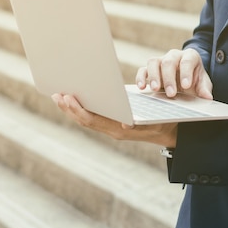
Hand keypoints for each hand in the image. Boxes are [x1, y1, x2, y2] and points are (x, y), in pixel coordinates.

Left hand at [51, 93, 177, 147]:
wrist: (171, 133)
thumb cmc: (164, 123)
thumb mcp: (155, 121)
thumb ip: (140, 124)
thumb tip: (126, 125)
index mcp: (119, 130)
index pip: (92, 120)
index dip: (78, 109)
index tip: (68, 98)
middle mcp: (112, 130)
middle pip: (85, 120)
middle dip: (69, 108)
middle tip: (56, 95)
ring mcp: (111, 128)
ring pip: (86, 119)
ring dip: (72, 108)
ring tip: (59, 96)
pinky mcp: (112, 123)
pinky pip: (92, 117)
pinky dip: (81, 108)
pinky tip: (75, 99)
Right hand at [136, 48, 212, 99]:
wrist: (186, 78)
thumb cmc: (195, 80)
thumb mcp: (203, 84)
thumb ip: (204, 89)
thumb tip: (207, 97)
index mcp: (189, 56)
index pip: (187, 61)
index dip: (186, 73)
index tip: (186, 86)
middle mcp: (174, 56)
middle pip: (168, 61)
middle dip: (169, 78)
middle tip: (171, 94)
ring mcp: (161, 61)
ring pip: (153, 62)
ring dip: (153, 76)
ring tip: (155, 89)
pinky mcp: (150, 69)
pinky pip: (143, 69)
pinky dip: (141, 77)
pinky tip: (142, 88)